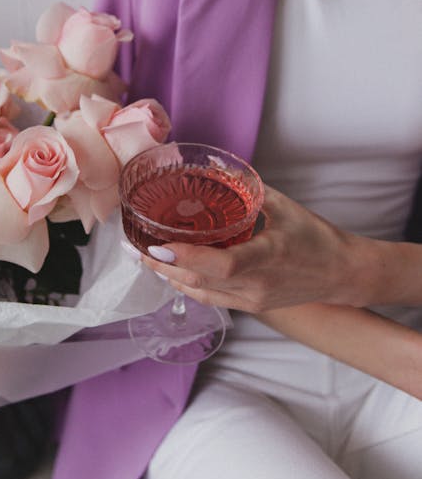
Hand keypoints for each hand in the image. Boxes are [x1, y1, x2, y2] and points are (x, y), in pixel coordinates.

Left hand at [141, 185, 378, 312]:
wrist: (343, 274)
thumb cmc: (317, 237)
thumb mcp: (285, 206)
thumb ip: (248, 190)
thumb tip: (216, 170)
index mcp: (268, 257)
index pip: (221, 264)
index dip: (187, 257)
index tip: (157, 244)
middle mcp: (256, 285)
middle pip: (200, 282)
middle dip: (163, 266)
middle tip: (136, 248)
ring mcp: (253, 300)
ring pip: (201, 293)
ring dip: (171, 277)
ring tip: (147, 259)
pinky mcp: (252, 307)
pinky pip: (212, 299)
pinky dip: (189, 287)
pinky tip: (174, 274)